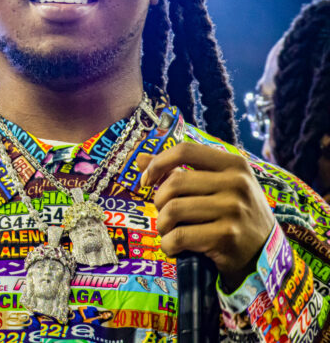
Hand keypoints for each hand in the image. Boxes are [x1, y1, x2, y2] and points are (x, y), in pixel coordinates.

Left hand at [136, 142, 275, 290]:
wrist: (265, 254)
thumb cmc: (234, 214)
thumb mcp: (217, 186)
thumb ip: (180, 170)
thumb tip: (140, 158)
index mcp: (234, 164)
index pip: (185, 151)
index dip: (158, 163)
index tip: (147, 181)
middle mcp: (237, 183)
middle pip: (174, 183)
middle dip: (159, 202)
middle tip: (165, 215)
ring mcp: (234, 209)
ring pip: (172, 210)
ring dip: (162, 225)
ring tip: (170, 232)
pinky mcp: (227, 236)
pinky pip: (179, 237)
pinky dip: (168, 245)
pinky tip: (175, 248)